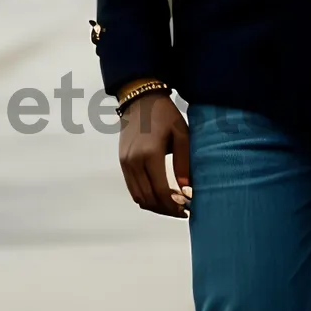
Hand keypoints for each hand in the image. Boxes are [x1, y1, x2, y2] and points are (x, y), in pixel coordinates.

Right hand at [118, 92, 191, 218]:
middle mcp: (134, 161)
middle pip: (149, 199)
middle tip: (182, 211)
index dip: (174, 206)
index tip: (188, 210)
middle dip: (166, 210)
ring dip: (155, 206)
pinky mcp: (122, 162)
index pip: (161, 192)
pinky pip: (132, 188)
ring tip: (172, 205)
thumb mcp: (181, 134)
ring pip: (138, 197)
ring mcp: (125, 163)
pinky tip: (160, 195)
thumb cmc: (164, 114)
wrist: (140, 99)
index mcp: (150, 154)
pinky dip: (146, 197)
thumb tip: (187, 191)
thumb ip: (184, 163)